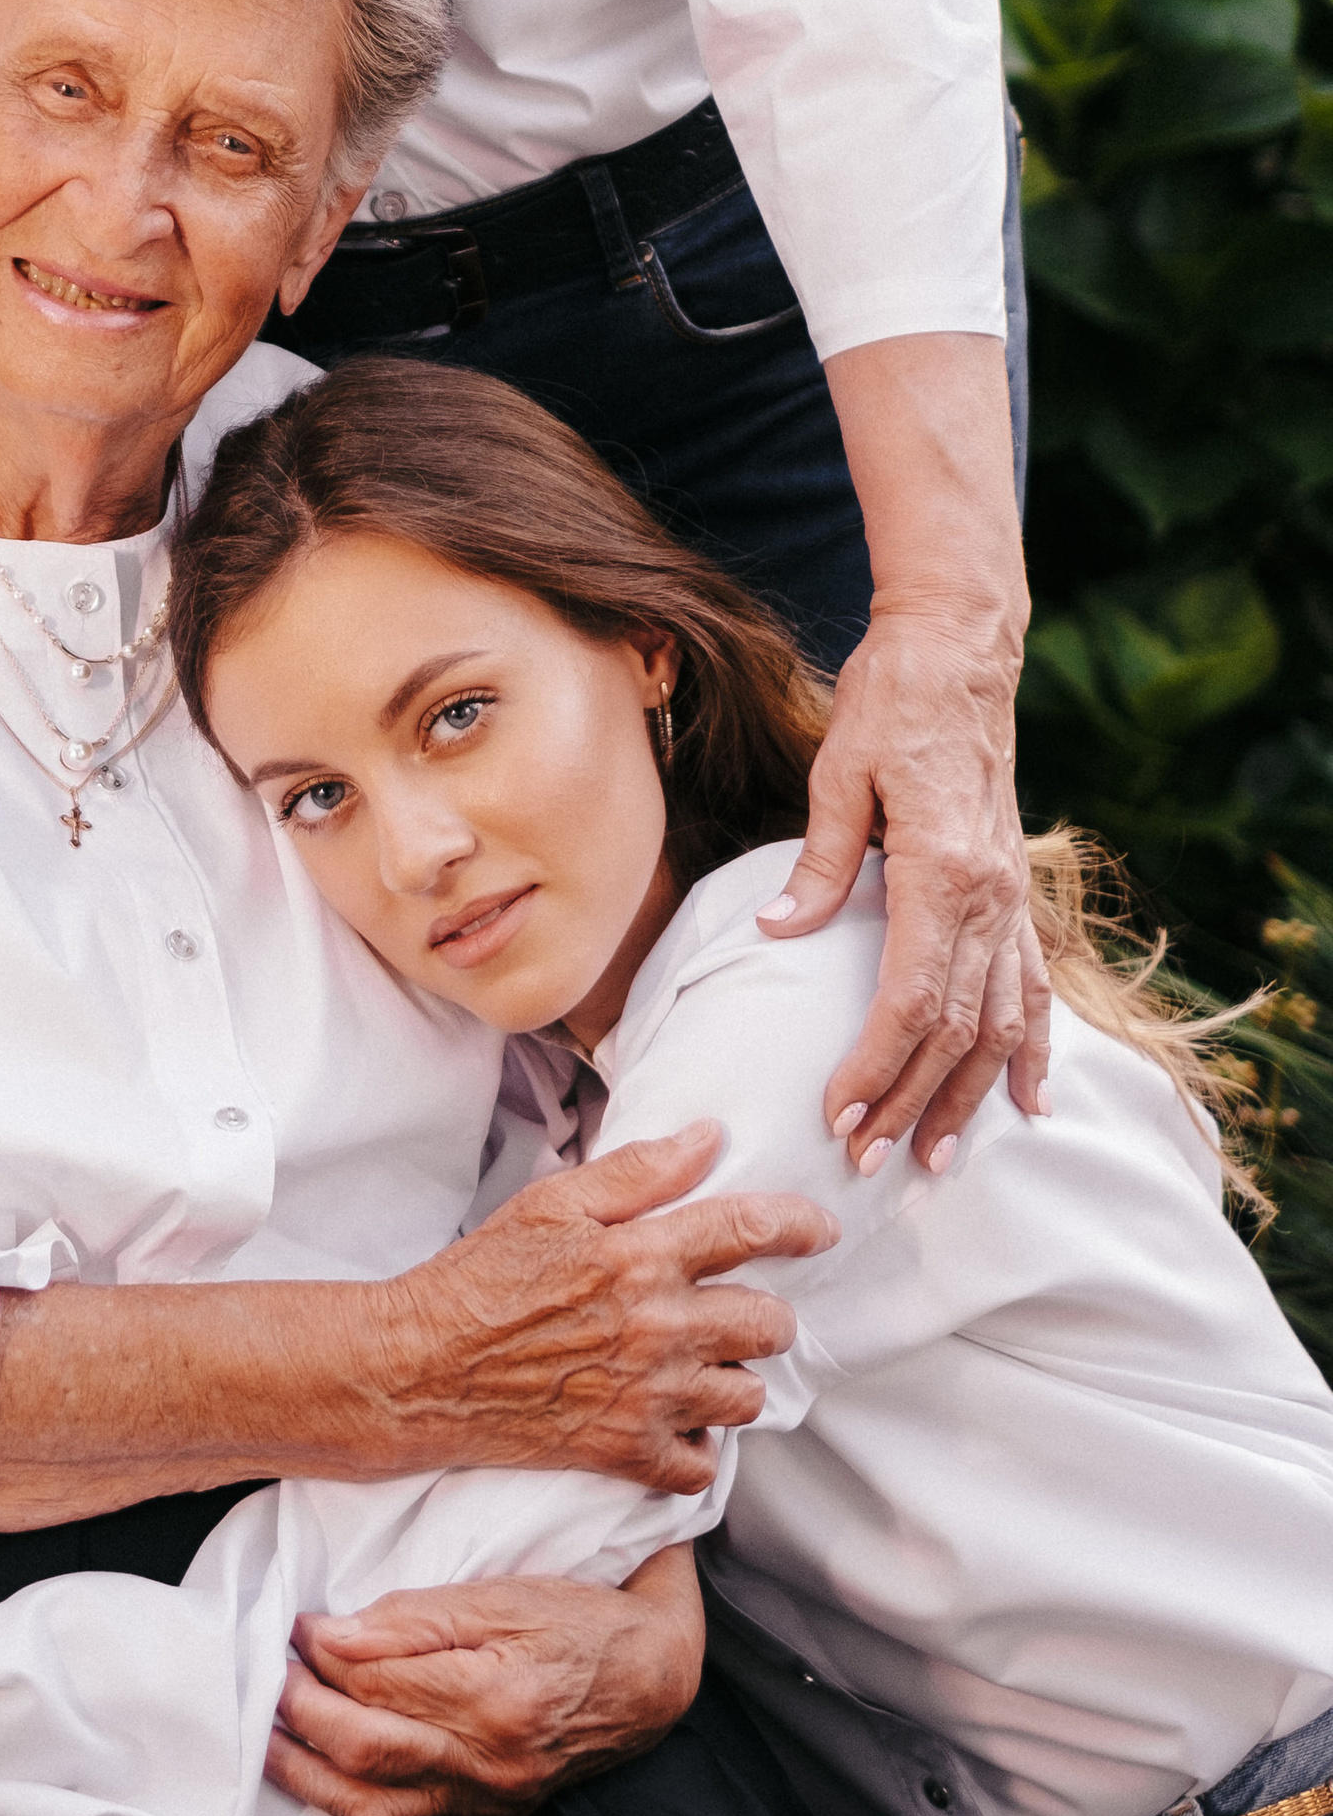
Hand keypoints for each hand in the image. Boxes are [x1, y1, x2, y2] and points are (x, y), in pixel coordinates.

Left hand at [267, 1546, 704, 1815]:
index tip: (292, 1625)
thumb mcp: (504, 1593)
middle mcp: (486, 1764)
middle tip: (268, 1673)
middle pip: (364, 1752)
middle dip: (298, 1713)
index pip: (377, 1682)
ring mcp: (482, 1804)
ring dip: (303, 1779)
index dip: (320, 1652)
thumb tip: (333, 1632)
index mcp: (493, 1698)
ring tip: (265, 1740)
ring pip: (371, 1812)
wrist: (647, 1681)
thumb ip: (415, 1616)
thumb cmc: (578, 1623)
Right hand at [374, 1125, 835, 1495]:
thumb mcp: (551, 1202)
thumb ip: (638, 1171)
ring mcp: (647, 1397)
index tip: (821, 1229)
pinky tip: (674, 1420)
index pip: (748, 1231)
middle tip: (742, 1310)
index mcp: (639, 1255)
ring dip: (736, 1379)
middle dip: (767, 1314)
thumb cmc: (482, 1275)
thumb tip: (709, 1139)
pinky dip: (696, 1445)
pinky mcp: (627, 1453)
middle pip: (767, 1324)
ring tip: (706, 1365)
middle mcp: (656, 1327)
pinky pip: (702, 1463)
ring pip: (746, 1397)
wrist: (425, 1367)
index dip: (798, 1226)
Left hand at [762, 599, 1042, 1173]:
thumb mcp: (838, 774)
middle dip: (910, 1101)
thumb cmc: (890, 705)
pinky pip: (1036, 988)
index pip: (911, 999)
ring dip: (969, 1097)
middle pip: (956, 1029)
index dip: (877, 1066)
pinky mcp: (1017, 893)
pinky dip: (1035, 1051)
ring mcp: (1013, 899)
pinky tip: (1030, 1104)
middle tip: (865, 1159)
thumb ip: (818, 863)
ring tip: (934, 1157)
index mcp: (940, 870)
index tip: (839, 1113)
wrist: (960, 655)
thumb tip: (778, 933)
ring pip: (1004, 1025)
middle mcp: (990, 896)